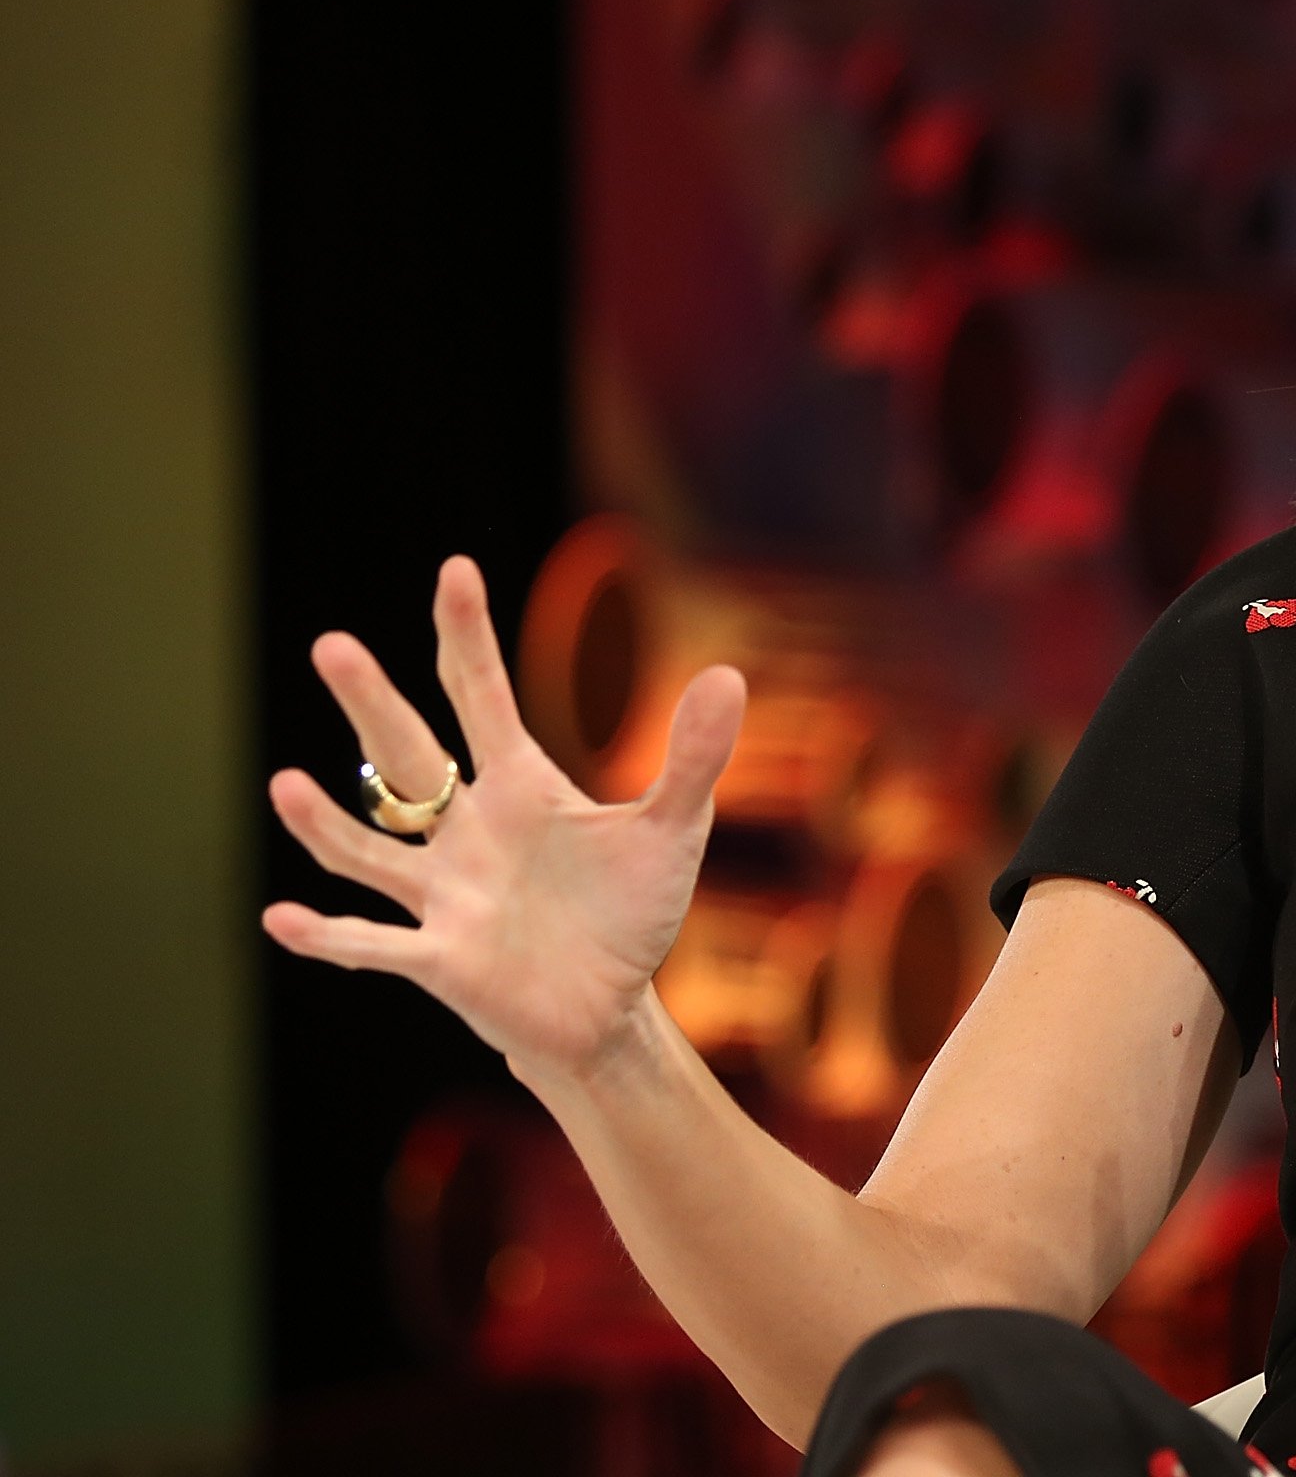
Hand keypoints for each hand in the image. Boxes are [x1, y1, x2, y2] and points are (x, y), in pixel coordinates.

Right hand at [260, 554, 745, 1083]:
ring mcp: (444, 895)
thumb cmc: (629, 913)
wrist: (607, 1011)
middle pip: (409, 756)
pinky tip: (282, 916)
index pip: (482, 696)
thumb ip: (693, 758)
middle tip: (332, 646)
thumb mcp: (671, 831)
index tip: (455, 568)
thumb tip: (729, 675)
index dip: (468, 635)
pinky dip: (328, 936)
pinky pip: (373, 944)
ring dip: (327, 822)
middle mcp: (466, 831)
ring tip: (283, 784)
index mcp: (519, 786)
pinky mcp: (441, 960)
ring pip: (370, 851)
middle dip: (373, 704)